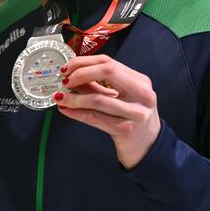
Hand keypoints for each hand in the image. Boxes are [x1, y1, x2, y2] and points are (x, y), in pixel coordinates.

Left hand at [57, 54, 159, 168]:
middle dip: (80, 74)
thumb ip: (98, 87)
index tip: (68, 68)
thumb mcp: (121, 99)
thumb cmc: (133, 120)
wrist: (149, 148)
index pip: (109, 62)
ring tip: (61, 98)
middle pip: (107, 71)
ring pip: (98, 99)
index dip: (84, 62)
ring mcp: (136, 112)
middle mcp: (142, 94)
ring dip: (74, 97)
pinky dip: (77, 113)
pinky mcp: (126, 130)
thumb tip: (72, 77)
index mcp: (140, 81)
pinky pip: (95, 118)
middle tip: (65, 80)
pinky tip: (66, 110)